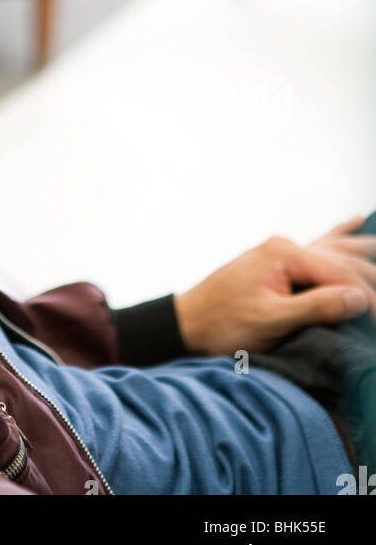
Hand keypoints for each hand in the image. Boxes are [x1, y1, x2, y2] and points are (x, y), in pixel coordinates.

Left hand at [173, 220, 375, 357]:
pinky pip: (318, 247)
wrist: (188, 323)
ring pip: (335, 250)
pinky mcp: (278, 262)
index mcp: (284, 253)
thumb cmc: (223, 323)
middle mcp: (285, 246)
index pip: (341, 274)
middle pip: (343, 260)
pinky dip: (340, 237)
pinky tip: (357, 221)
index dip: (367, 300)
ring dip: (363, 257)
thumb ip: (315, 306)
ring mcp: (281, 252)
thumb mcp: (271, 320)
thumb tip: (359, 298)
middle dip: (370, 284)